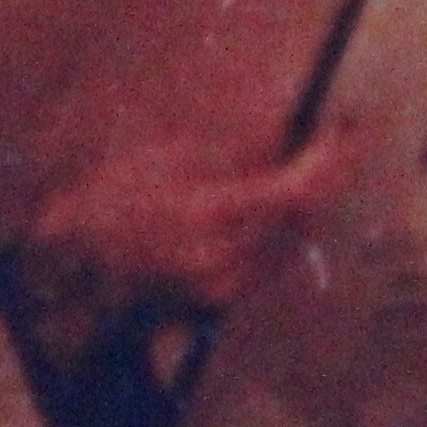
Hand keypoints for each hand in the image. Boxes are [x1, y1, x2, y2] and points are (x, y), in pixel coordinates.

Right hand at [34, 130, 354, 317]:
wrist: (78, 256)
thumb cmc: (117, 192)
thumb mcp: (176, 152)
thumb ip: (241, 149)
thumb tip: (291, 136)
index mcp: (213, 211)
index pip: (299, 188)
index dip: (333, 157)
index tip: (348, 127)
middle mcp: (227, 255)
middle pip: (303, 214)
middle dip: (319, 175)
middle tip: (324, 140)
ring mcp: (225, 284)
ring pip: (290, 239)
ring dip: (298, 204)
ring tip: (279, 172)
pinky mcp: (220, 299)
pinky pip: (269, 261)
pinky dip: (275, 232)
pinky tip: (256, 211)